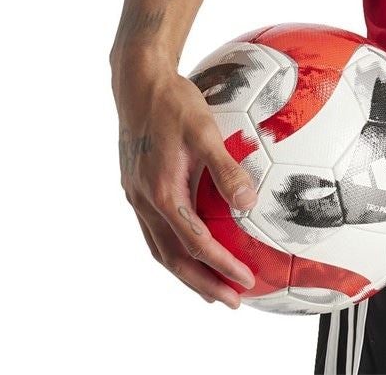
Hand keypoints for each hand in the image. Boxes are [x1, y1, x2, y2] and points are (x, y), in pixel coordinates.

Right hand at [113, 54, 261, 308]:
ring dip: (187, 272)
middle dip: (202, 284)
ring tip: (212, 287)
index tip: (246, 281)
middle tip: (232, 302)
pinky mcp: (135, 187)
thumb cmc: (174, 102)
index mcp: (162, 193)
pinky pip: (154, 231)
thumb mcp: (205, 131)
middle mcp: (144, 201)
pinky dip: (173, 249)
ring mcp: (136, 196)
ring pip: (160, 249)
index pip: (195, 244)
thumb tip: (249, 203)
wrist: (138, 82)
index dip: (221, 266)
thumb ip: (226, 169)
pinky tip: (190, 246)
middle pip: (173, 259)